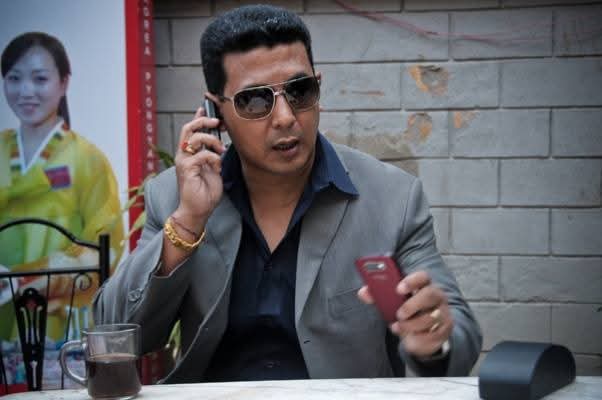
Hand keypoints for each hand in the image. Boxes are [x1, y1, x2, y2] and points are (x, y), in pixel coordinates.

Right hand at [174, 105, 226, 231]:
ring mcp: (183, 161)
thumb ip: (213, 156)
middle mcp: (183, 155)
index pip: (190, 130)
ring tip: (221, 150)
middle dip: (204, 120)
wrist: (197, 211)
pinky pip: (202, 154)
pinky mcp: (186, 168)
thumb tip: (221, 145)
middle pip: (189, 128)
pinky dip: (213, 158)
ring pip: (195, 137)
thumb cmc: (204, 193)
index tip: (208, 109)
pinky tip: (217, 167)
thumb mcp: (213, 170)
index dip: (198, 117)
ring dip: (212, 140)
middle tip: (218, 122)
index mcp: (189, 154)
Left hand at [358, 270, 452, 357]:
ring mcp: (443, 313)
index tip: (398, 288)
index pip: (422, 276)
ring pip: (430, 318)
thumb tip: (363, 293)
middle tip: (399, 315)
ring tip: (399, 327)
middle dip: (412, 305)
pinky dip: (418, 339)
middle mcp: (437, 297)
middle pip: (430, 295)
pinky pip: (433, 336)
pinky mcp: (444, 330)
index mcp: (424, 284)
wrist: (424, 330)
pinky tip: (409, 338)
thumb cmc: (406, 309)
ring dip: (411, 325)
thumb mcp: (392, 301)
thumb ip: (378, 295)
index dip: (411, 281)